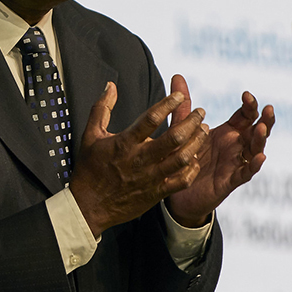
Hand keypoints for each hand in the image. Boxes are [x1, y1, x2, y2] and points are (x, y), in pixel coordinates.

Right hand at [70, 82, 210, 237]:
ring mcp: (150, 177)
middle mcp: (140, 160)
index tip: (178, 96)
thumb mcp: (90, 135)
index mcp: (124, 143)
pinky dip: (192, 169)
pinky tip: (195, 158)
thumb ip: (102, 108)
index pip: (150, 119)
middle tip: (200, 111)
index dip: (167, 104)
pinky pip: (181, 181)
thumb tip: (111, 86)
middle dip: (191, 122)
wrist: (89, 206)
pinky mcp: (156, 192)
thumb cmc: (90, 170)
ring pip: (182, 158)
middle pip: (173, 138)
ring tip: (203, 130)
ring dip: (196, 142)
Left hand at [167, 74, 274, 225]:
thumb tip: (176, 75)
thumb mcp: (182, 130)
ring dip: (260, 140)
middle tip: (268, 108)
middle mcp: (235, 146)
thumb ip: (183, 106)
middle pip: (257, 130)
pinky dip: (254, 166)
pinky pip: (246, 173)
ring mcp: (235, 163)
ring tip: (262, 128)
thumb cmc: (185, 158)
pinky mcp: (230, 181)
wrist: (178, 192)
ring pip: (255, 150)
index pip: (245, 115)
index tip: (246, 95)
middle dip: (265, 120)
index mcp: (228, 132)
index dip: (249, 105)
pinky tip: (260, 158)